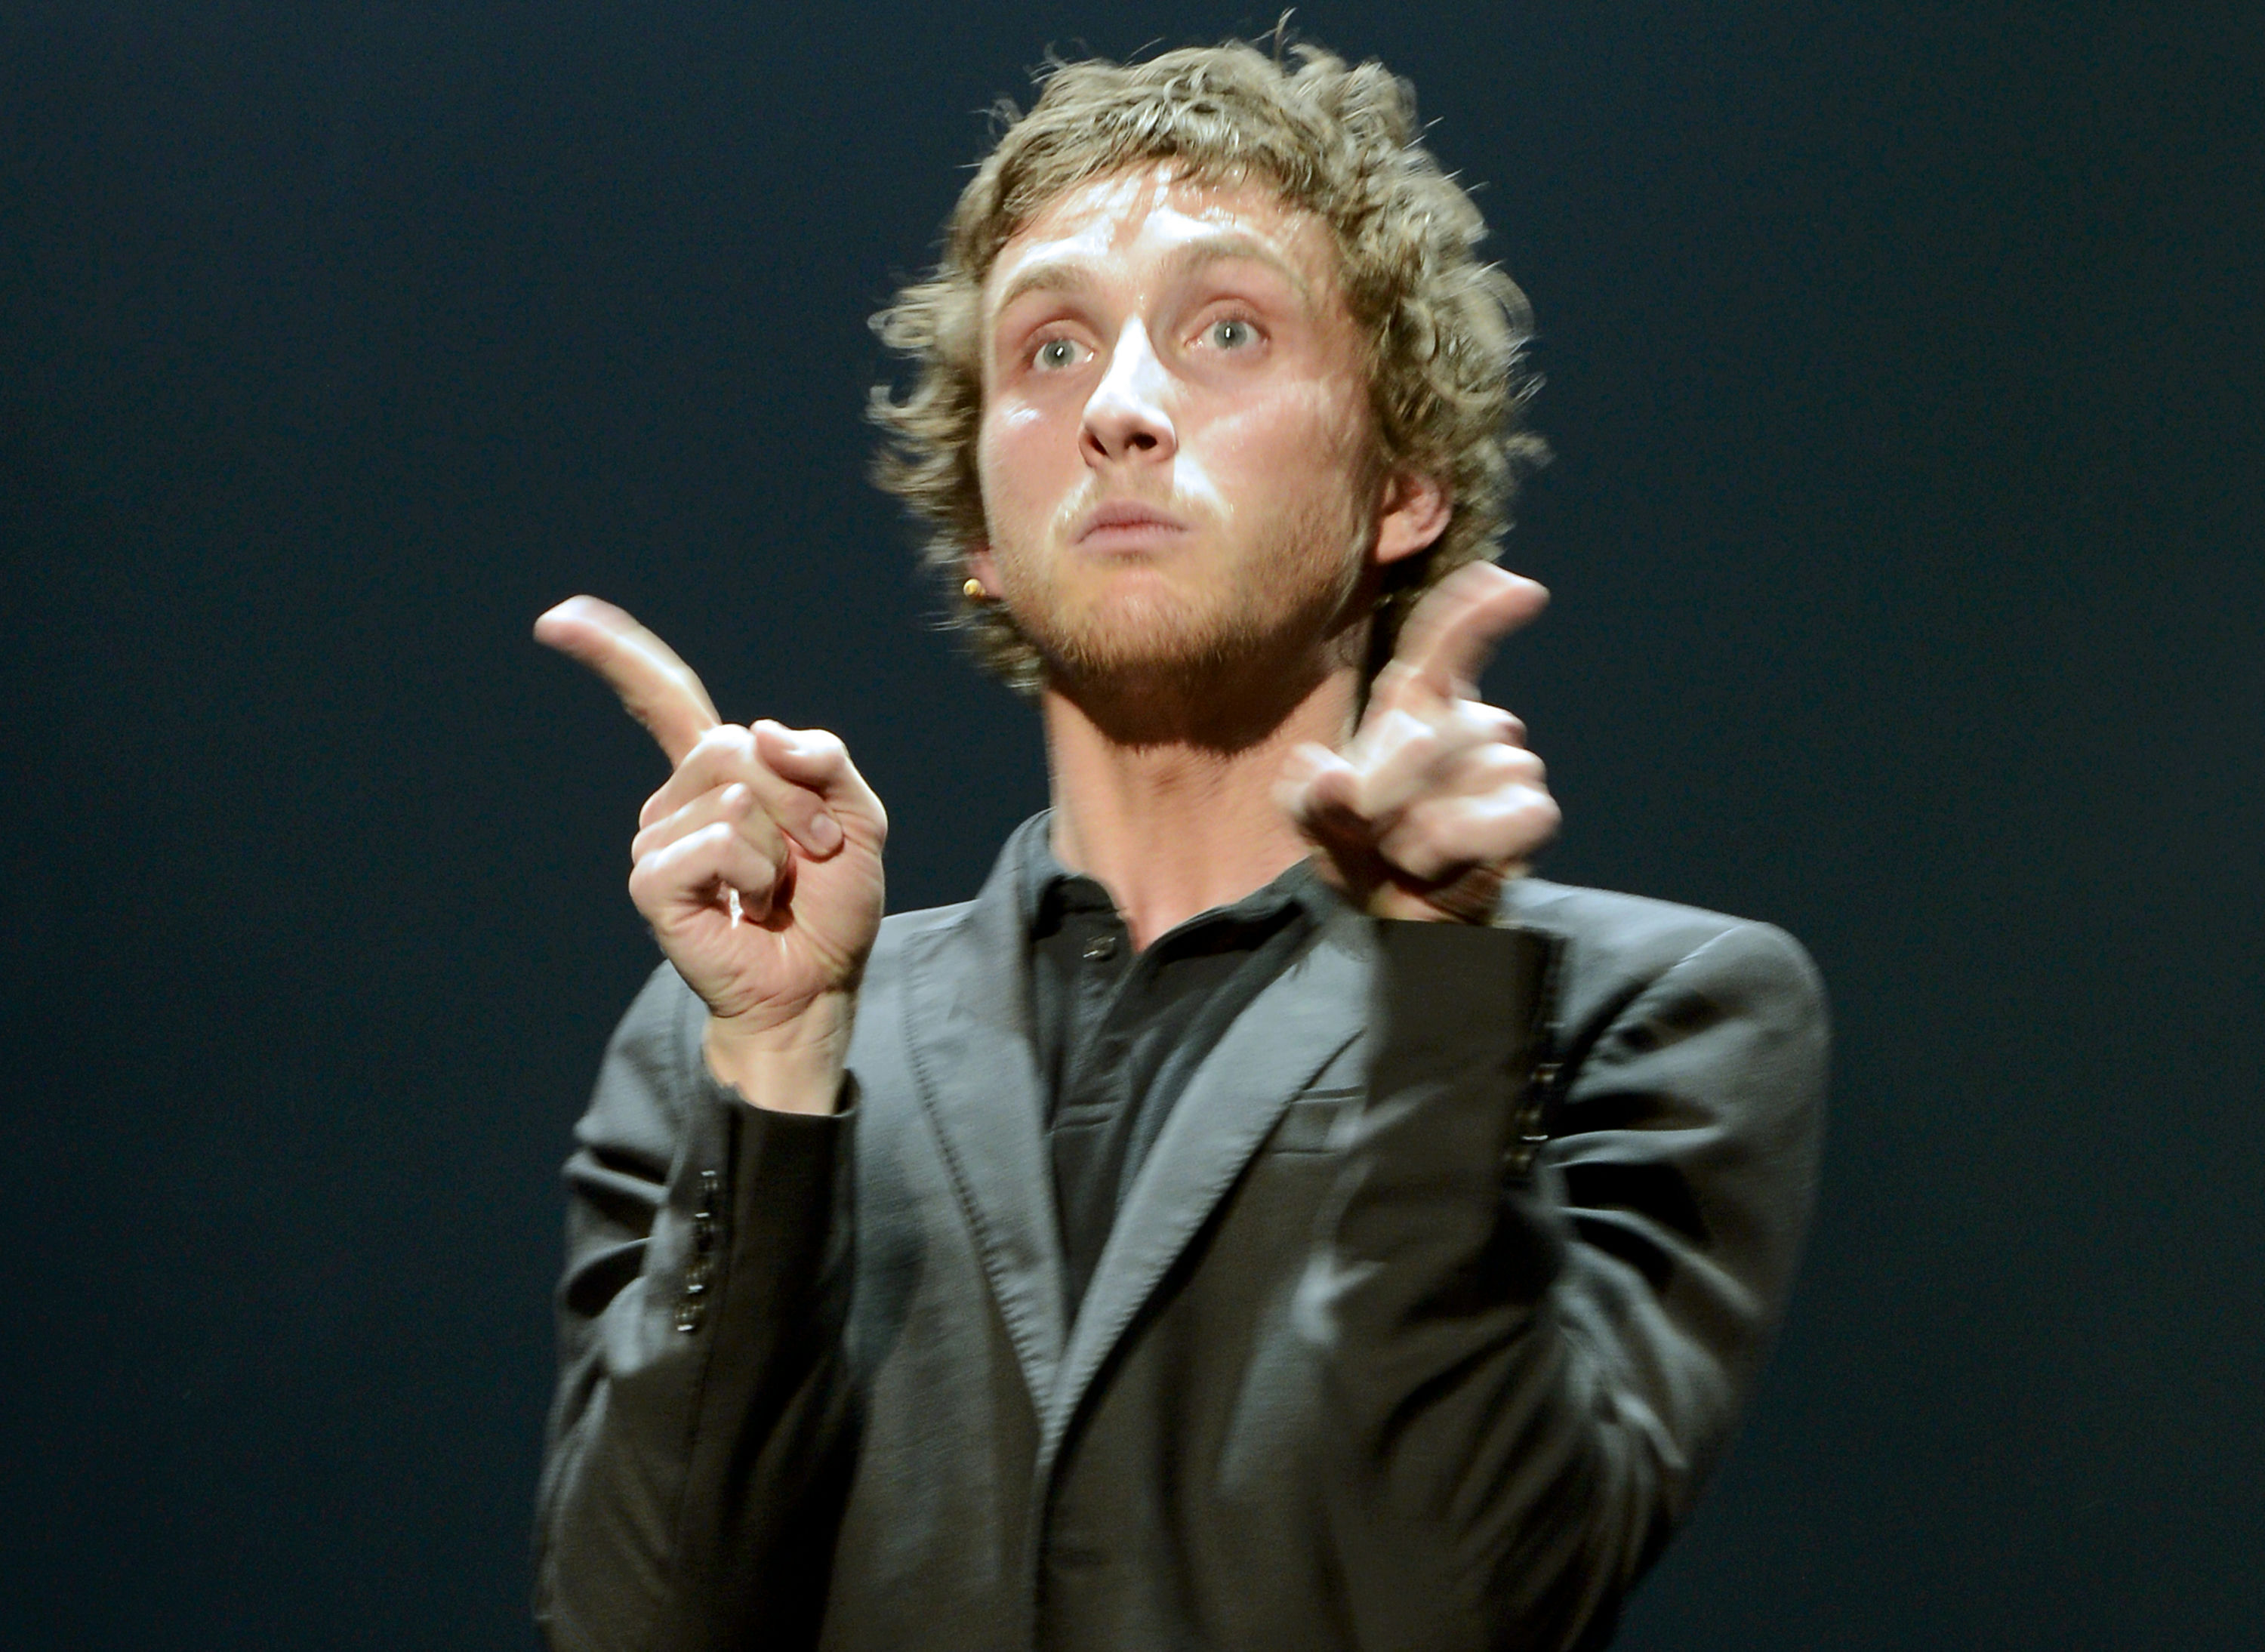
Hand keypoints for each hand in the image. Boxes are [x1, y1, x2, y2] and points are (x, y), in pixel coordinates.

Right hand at [535, 596, 886, 1099]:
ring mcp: (655, 840)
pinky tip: (750, 906)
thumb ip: (824, 760)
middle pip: (732, 745)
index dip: (615, 655)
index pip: (663, 701)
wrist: (819, 983)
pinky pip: (716, 842)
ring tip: (778, 886)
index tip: (557, 619)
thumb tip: (761, 732)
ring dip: (783, 843)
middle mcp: (675, 801)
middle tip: (811, 852)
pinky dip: (755, 873)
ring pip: (733, 797)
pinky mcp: (652, 882)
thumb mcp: (855, 819)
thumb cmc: (829, 906)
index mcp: (718, 776)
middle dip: (797, 798)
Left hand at [1277, 563, 1559, 922]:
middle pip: (1431, 732)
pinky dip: (1467, 849)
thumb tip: (1323, 774)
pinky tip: (1450, 866)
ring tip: (1411, 856)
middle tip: (1375, 835)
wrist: (1398, 921)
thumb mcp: (1317, 823)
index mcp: (1416, 707)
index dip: (1475, 610)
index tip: (1521, 588)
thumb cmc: (1362, 853)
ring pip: (1463, 782)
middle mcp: (1469, 724)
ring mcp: (1509, 766)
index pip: (1443, 645)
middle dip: (1387, 793)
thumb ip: (1309, 799)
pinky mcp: (1533, 813)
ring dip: (1420, 835)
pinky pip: (1507, 818)